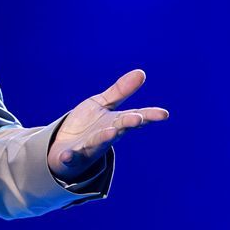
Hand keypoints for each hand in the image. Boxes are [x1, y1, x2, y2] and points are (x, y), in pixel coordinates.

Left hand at [47, 69, 168, 182]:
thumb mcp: (102, 104)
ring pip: (97, 142)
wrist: (65, 148)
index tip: (164, 114)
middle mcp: (105, 135)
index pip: (134, 117)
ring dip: (104, 137)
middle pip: (119, 128)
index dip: (149, 115)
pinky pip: (71, 157)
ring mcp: (89, 146)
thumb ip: (120, 91)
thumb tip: (142, 72)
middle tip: (138, 118)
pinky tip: (67, 155)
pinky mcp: (71, 156)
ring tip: (112, 131)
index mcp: (115, 122)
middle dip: (127, 123)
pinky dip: (69, 157)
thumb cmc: (88, 125)